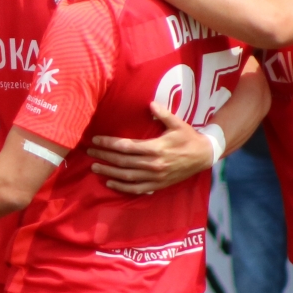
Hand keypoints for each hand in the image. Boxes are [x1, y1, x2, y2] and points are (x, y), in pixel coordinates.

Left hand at [88, 104, 211, 193]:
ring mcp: (155, 177)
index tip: (96, 140)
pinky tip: (110, 183)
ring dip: (109, 172)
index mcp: (156, 148)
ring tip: (94, 167)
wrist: (203, 156)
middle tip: (89, 152)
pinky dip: (122, 187)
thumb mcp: (178, 124)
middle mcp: (153, 164)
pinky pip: (137, 189)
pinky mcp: (158, 185)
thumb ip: (163, 114)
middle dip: (104, 156)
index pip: (126, 147)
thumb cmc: (189, 137)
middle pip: (123, 161)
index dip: (109, 143)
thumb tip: (150, 104)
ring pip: (127, 176)